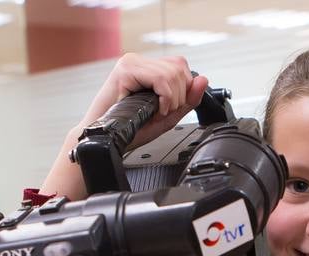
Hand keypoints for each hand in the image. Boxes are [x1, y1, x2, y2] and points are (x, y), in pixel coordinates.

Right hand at [40, 54, 208, 200]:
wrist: (105, 140)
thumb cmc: (129, 130)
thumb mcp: (165, 116)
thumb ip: (187, 100)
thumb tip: (203, 79)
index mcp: (146, 69)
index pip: (180, 66)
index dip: (185, 89)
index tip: (171, 108)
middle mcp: (139, 62)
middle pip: (180, 67)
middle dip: (180, 95)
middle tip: (164, 112)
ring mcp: (131, 63)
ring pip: (173, 72)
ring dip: (172, 99)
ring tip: (159, 112)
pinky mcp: (126, 70)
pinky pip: (160, 79)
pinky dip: (165, 97)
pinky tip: (156, 109)